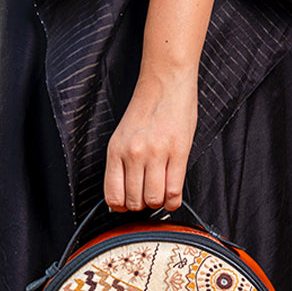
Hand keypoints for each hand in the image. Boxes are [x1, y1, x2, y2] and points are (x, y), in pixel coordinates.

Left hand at [104, 59, 196, 211]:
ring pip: (154, 199)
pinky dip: (173, 201)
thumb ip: (121, 164)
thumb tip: (122, 195)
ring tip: (160, 194)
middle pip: (135, 201)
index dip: (121, 207)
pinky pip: (174, 190)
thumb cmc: (145, 109)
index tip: (128, 204)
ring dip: (158, 202)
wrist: (165, 83)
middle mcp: (133, 154)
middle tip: (147, 197)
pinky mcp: (179, 152)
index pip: (113, 195)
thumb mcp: (122, 136)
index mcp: (115, 150)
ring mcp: (156, 154)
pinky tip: (172, 197)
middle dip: (141, 205)